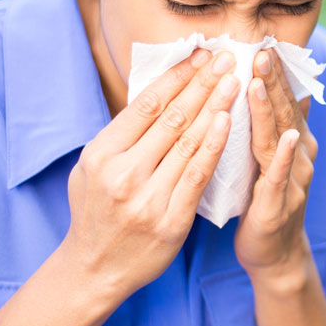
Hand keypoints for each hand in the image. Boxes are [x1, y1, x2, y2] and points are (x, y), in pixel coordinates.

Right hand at [60, 49, 239, 303]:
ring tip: (234, 81)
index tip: (199, 54)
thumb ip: (121, 136)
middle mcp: (123, 173)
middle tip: (226, 57)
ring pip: (188, 142)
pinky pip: (198, 175)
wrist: (93, 270)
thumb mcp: (91, 168)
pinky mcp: (170, 220)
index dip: (176, 77)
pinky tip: (228, 122)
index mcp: (101, 154)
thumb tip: (158, 94)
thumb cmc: (96, 212)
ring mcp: (147, 198)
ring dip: (214, 106)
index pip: (146, 105)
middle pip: (171, 118)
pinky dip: (214, 146)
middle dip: (202, 83)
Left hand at [235, 47, 318, 279]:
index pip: (284, 99)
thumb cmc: (265, 201)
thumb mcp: (268, 157)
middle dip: (274, 80)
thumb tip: (287, 87)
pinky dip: (283, 156)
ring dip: (273, 109)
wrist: (274, 254)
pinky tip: (284, 138)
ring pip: (281, 138)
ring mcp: (294, 180)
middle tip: (261, 49)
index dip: (275, 72)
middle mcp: (299, 155)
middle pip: (285, 112)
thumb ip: (275, 124)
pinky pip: (280, 177)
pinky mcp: (280, 205)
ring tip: (261, 81)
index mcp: (293, 141)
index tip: (263, 41)